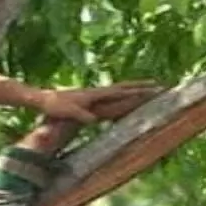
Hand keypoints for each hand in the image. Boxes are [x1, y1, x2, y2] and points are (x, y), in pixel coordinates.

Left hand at [33, 81, 163, 122]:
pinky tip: (128, 101)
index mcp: (96, 94)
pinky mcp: (92, 101)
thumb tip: (92, 120)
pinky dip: (124, 99)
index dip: (138, 91)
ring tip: (151, 91)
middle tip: (161, 86)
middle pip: (126, 88)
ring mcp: (96, 96)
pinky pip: (112, 100)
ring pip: (121, 92)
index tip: (154, 88)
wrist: (44, 99)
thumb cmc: (55, 105)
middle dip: (143, 88)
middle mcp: (99, 92)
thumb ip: (80, 114)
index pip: (122, 92)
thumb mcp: (68, 111)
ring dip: (135, 91)